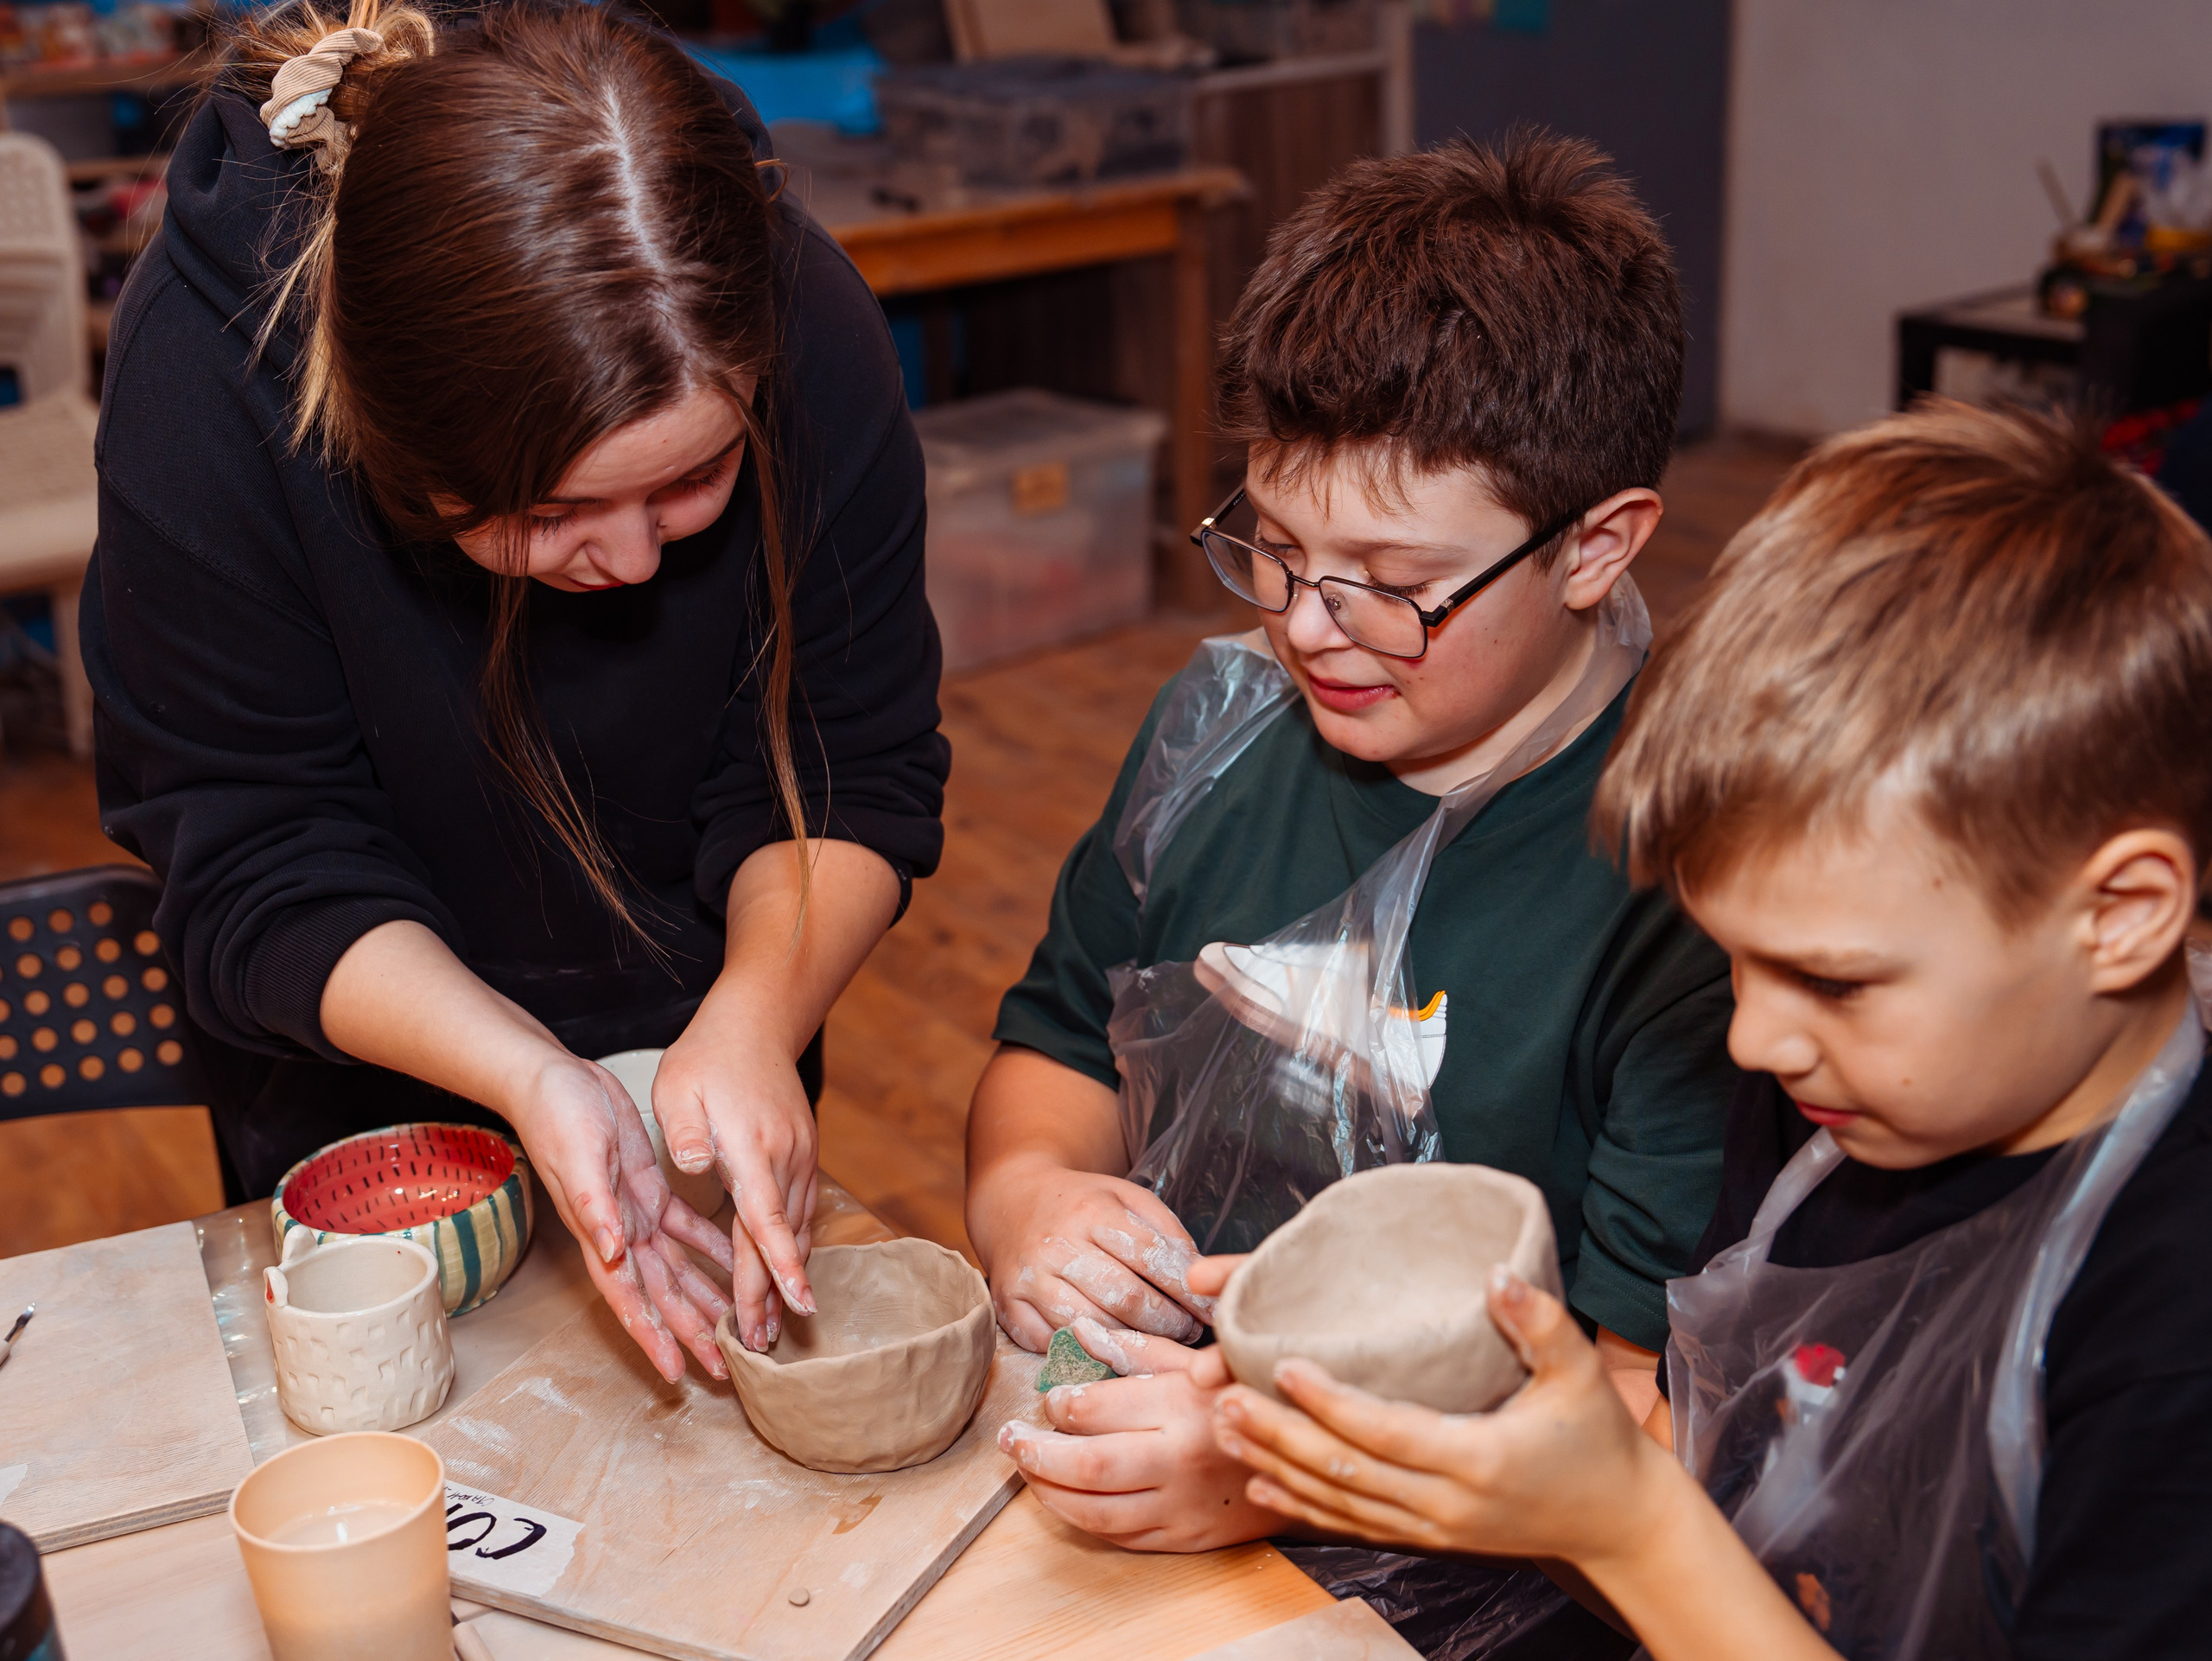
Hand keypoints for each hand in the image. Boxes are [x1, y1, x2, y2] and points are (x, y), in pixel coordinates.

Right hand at [509, 1054, 736, 1382]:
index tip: (678, 1373)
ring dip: (706, 1297)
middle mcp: (619, 1234)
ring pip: (678, 1268)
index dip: (653, 1337)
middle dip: (691, 1332)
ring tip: (740, 1325)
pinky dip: (711, 1246)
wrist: (554, 1079)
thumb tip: (610, 1250)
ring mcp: (636, 1214)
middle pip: (662, 1295)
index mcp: (600, 1234)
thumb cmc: (556, 1116)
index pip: (630, 1298)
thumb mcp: (577, 1157)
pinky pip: (687, 1227)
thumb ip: (593, 1206)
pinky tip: (738, 1259)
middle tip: (727, 1366)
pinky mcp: (650, 1190)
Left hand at [650, 1011, 818, 1351]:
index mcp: (751, 1151)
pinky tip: (783, 1270)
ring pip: (798, 1229)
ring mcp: (800, 1158)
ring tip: (772, 1323)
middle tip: (759, 1343)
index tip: (797, 1307)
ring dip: (785, 1276)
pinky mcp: (802, 1156)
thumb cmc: (708, 1058)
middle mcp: (785, 1160)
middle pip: (783, 1238)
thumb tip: (688, 1165)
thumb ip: (684, 1130)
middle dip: (774, 1294)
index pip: (769, 1220)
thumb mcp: (679, 1089)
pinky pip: (801, 1211)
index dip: (780, 1267)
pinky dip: (792, 1246)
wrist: (757, 1023)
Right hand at [971, 1156, 1214, 1351]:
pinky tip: (1111, 1350)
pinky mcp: (1008, 1307)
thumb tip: (1203, 1278)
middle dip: (1168, 1323)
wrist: (1011, 1202)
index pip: (1151, 1257)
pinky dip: (1087, 1353)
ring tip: (1159, 1344)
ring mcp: (1029, 1280)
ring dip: (1134, 1344)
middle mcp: (1057, 1246)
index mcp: (1092, 1211)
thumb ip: (1167, 1231)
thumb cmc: (1081, 1204)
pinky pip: (1055, 1346)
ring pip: (1093, 1328)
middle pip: (1125, 1299)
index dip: (1187, 1290)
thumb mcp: (1127, 1197)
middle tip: (1189, 1333)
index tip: (1211, 1310)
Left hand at [997, 1317, 1285, 1550]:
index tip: (1048, 1399)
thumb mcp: (1195, 1359)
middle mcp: (1177, 1458)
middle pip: (1085, 1466)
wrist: (1301, 1457)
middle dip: (1035, 1453)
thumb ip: (1134, 1348)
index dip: (1058, 1405)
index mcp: (1178, 1404)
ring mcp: (1181, 1505)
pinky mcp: (1186, 1537)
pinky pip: (1122, 1537)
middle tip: (1009, 1439)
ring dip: (1048, 1492)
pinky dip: (1083, 1520)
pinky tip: (1065, 1499)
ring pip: (1095, 1512)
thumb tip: (1077, 1332)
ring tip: (1026, 1469)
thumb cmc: (1240, 1397)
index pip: (1095, 1410)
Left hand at [1210, 1266, 1671, 1563]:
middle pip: (1344, 1472)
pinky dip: (1301, 1504)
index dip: (1331, 1402)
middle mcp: (1446, 1504)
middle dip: (1278, 1435)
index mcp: (1477, 1459)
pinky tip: (1260, 1482)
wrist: (1619, 1522)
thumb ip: (1540, 1322)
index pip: (1386, 1432)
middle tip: (1224, 1395)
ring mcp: (1433, 1529)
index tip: (1283, 1365)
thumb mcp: (1580, 1374)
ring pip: (1337, 1503)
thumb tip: (1497, 1274)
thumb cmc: (1598, 1439)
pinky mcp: (1428, 1539)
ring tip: (1224, 1428)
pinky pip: (1352, 1524)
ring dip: (1275, 1467)